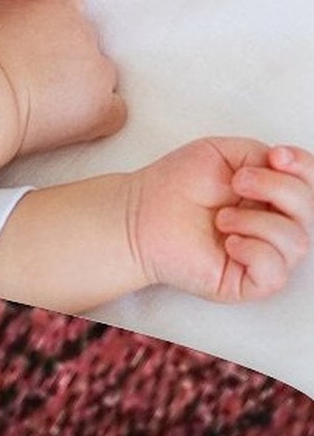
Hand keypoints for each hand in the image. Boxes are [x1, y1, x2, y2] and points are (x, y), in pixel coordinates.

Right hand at [0, 0, 124, 156]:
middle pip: (84, 38)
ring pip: (100, 73)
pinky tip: (77, 118)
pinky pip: (115, 109)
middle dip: (64, 51)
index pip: (66, 1)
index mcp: (62, 5)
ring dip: (81, 81)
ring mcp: (98, 73)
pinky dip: (100, 113)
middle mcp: (87, 34)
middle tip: (31, 70)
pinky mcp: (101, 109)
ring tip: (47, 98)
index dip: (47, 18)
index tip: (30, 35)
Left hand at [128, 139, 313, 301]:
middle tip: (237, 182)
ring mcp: (263, 256)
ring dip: (257, 222)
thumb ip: (262, 155)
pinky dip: (255, 252)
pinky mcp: (246, 282)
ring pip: (297, 242)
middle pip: (311, 211)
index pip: (312, 185)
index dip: (305, 168)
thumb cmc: (174, 186)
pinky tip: (229, 242)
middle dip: (278, 189)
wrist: (138, 214)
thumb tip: (286, 166)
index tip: (276, 156)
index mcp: (273, 196)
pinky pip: (275, 273)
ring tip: (221, 217)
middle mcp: (274, 226)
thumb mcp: (223, 154)